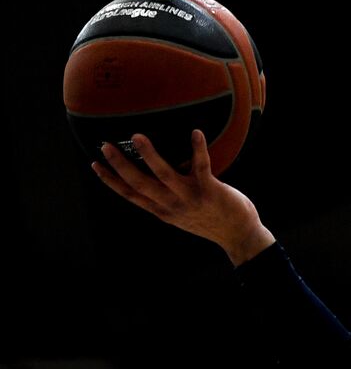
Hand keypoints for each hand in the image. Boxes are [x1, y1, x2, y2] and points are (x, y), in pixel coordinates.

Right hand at [91, 131, 272, 264]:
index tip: (94, 164)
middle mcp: (172, 204)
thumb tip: (152, 173)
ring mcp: (190, 197)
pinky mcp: (210, 190)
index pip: (130, 195)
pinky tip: (195, 132)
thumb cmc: (209, 219)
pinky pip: (202, 166)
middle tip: (105, 145)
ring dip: (150, 155)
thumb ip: (165, 198)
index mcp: (162, 210)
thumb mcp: (180, 214)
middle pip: (139, 184)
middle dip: (120, 165)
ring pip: (164, 175)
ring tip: (137, 137)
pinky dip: (198, 149)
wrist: (238, 235)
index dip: (110, 180)